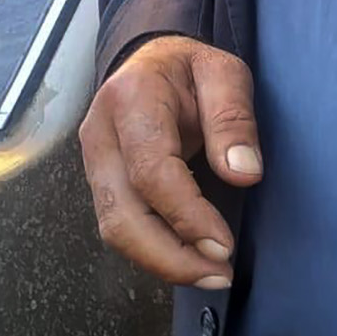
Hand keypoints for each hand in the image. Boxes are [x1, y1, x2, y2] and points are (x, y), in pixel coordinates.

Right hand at [79, 36, 262, 286]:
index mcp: (131, 99)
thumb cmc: (189, 68)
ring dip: (161, 261)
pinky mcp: (99, 184)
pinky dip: (153, 251)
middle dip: (169, 256)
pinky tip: (189, 260)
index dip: (187, 215)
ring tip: (210, 275)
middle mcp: (100, 136)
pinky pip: (120, 227)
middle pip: (121, 214)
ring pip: (114, 229)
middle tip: (218, 275)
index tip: (224, 246)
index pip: (151, 172)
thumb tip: (244, 174)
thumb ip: (233, 119)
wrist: (148, 60)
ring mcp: (93, 163)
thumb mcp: (224, 73)